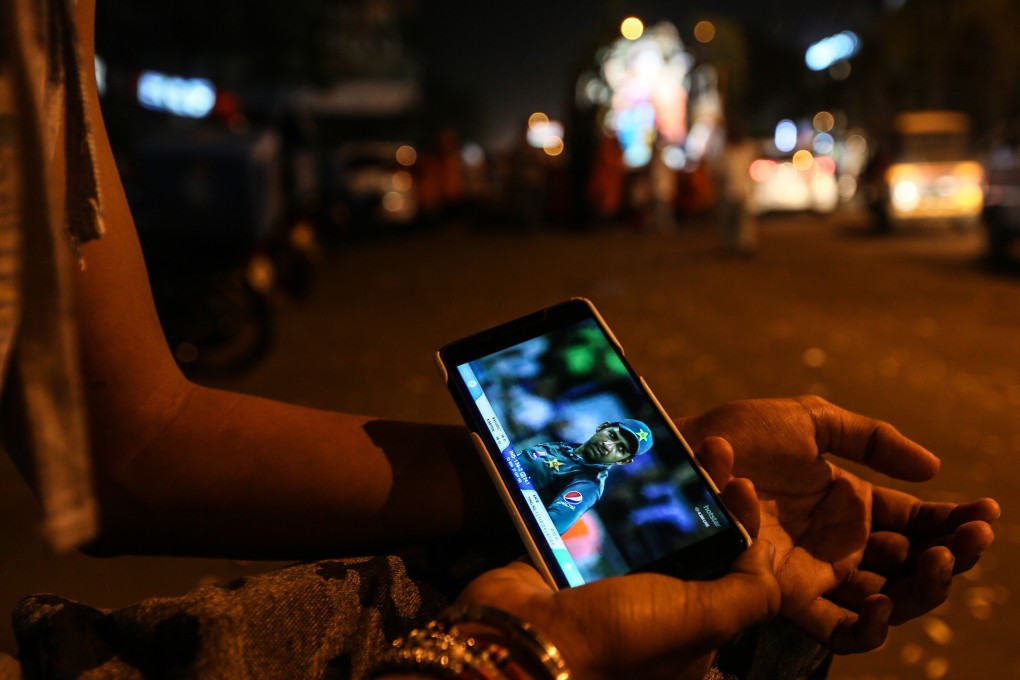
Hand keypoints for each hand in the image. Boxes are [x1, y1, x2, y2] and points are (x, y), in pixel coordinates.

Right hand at [454, 464, 779, 679]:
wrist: (522, 635)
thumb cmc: (618, 636)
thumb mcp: (701, 621)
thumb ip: (748, 594)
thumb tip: (766, 560)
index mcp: (691, 633)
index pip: (732, 573)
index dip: (743, 527)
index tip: (743, 486)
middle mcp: (654, 609)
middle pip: (695, 541)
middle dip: (708, 494)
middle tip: (715, 450)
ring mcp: (613, 584)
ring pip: (652, 524)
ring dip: (668, 484)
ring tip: (678, 442)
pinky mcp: (576, 561)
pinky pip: (608, 520)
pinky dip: (620, 491)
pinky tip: (631, 459)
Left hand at [680, 395, 999, 653]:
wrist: (684, 455)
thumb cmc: (738, 434)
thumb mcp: (810, 420)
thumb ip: (870, 439)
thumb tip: (934, 469)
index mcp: (849, 502)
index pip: (916, 522)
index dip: (952, 522)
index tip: (984, 512)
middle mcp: (840, 542)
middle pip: (912, 565)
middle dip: (951, 553)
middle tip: (972, 535)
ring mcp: (817, 570)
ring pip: (890, 598)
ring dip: (926, 587)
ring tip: (940, 557)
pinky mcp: (789, 593)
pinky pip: (837, 629)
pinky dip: (869, 627)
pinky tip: (888, 600)